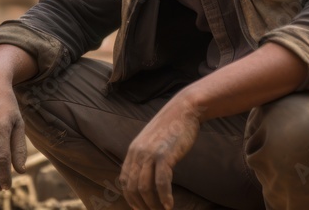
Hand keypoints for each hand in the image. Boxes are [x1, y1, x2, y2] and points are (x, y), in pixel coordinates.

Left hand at [120, 95, 201, 209]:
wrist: (184, 109)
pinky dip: (164, 197)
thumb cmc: (171, 126)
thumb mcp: (152, 140)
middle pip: (132, 187)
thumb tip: (147, 173)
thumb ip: (146, 155)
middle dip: (140, 204)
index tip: (138, 207)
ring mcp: (150, 154)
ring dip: (152, 204)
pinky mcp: (164, 155)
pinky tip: (169, 205)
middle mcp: (137, 153)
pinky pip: (161, 183)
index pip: (124, 180)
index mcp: (133, 150)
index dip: (129, 197)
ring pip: (144, 187)